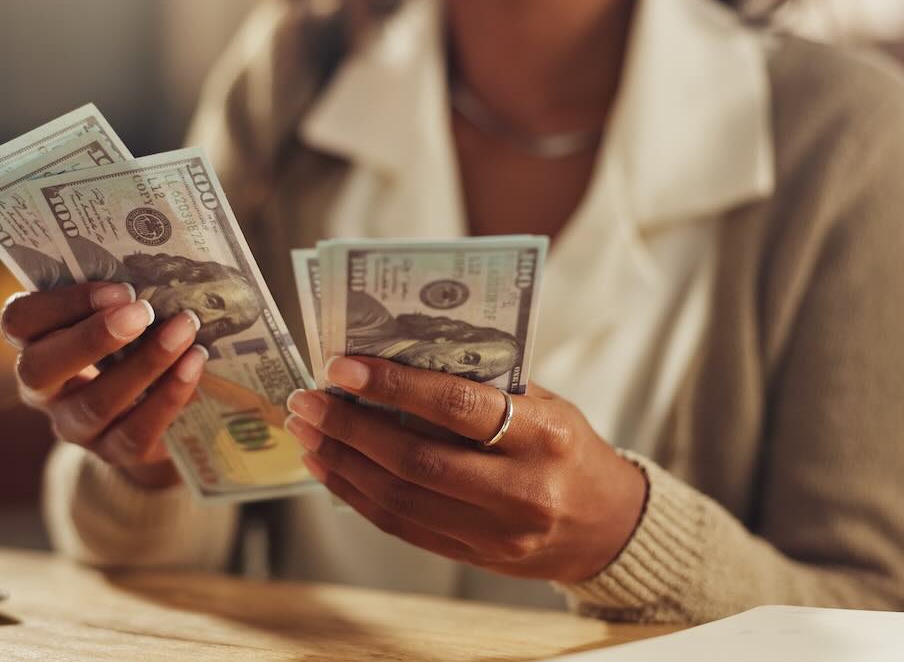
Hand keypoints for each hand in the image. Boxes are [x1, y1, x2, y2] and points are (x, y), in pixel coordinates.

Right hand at [1, 282, 207, 488]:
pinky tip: (195, 365)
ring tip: (185, 330)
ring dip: (145, 363)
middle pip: (40, 368)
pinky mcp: (114, 452)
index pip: (20, 321)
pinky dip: (169, 396)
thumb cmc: (136, 345)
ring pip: (96, 402)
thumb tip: (163, 272)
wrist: (156, 416)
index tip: (118, 288)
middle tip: (142, 311)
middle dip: (92, 337)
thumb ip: (125, 299)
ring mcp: (75, 426)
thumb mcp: (123, 319)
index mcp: (35, 343)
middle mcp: (44, 390)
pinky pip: (136, 431)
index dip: (62, 302)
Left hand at [284, 357, 646, 583]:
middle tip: (308, 399)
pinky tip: (331, 467)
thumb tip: (400, 356)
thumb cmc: (568, 448)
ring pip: (400, 498)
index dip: (394, 386)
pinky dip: (358, 495)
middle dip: (350, 426)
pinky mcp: (475, 557)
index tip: (342, 366)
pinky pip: (402, 526)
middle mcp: (521, 490)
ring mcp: (497, 533)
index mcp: (544, 437)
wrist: (607, 525)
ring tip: (307, 431)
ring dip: (343, 462)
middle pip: (417, 459)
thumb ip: (484, 384)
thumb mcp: (546, 403)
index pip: (459, 407)